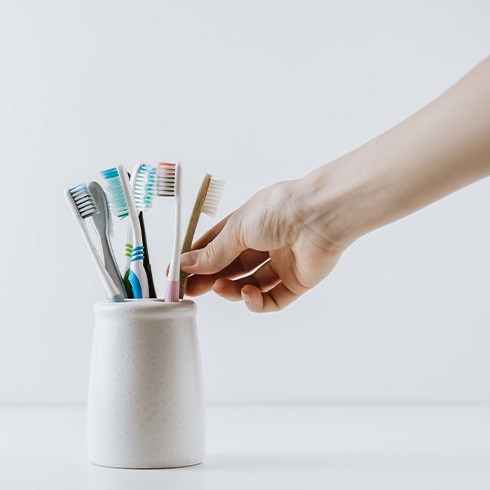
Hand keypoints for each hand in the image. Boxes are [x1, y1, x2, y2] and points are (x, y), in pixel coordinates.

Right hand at [180, 180, 344, 311]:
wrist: (319, 216)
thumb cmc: (279, 209)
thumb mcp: (237, 229)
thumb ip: (214, 252)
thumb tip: (186, 263)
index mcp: (248, 224)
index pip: (216, 244)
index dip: (197, 259)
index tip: (178, 272)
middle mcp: (264, 243)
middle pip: (231, 267)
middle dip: (210, 278)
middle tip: (190, 289)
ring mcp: (280, 263)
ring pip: (249, 285)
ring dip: (231, 289)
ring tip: (219, 287)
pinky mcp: (296, 281)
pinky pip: (272, 299)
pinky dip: (256, 301)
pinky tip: (249, 293)